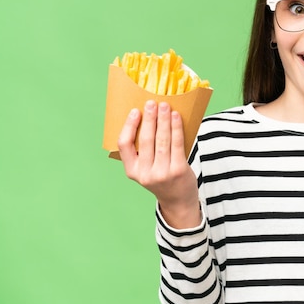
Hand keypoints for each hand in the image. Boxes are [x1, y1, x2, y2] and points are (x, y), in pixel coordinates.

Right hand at [118, 100, 200, 227]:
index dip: (129, 126)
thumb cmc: (162, 178)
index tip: (135, 111)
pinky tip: (176, 117)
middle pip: (145, 140)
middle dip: (149, 118)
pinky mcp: (178, 171)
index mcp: (132, 171)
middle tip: (152, 103)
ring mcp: (162, 173)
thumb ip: (144, 150)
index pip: (124, 145)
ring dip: (164, 120)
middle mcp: (145, 173)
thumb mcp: (146, 169)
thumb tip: (149, 118)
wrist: (178, 201)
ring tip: (165, 106)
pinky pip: (177, 144)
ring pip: (162, 140)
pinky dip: (176, 128)